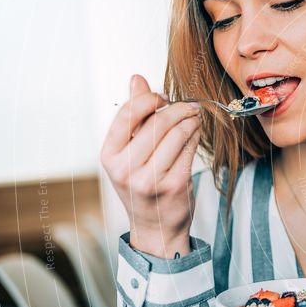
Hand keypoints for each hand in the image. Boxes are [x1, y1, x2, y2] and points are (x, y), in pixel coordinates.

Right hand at [100, 74, 201, 256]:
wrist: (155, 228)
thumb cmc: (141, 184)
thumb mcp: (128, 152)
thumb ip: (134, 115)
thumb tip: (137, 78)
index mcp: (109, 156)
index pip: (128, 113)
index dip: (149, 98)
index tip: (163, 97)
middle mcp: (126, 169)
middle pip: (158, 122)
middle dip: (178, 108)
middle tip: (189, 106)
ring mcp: (150, 179)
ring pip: (177, 133)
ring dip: (191, 119)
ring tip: (195, 116)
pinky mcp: (175, 185)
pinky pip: (190, 148)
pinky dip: (196, 135)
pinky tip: (196, 131)